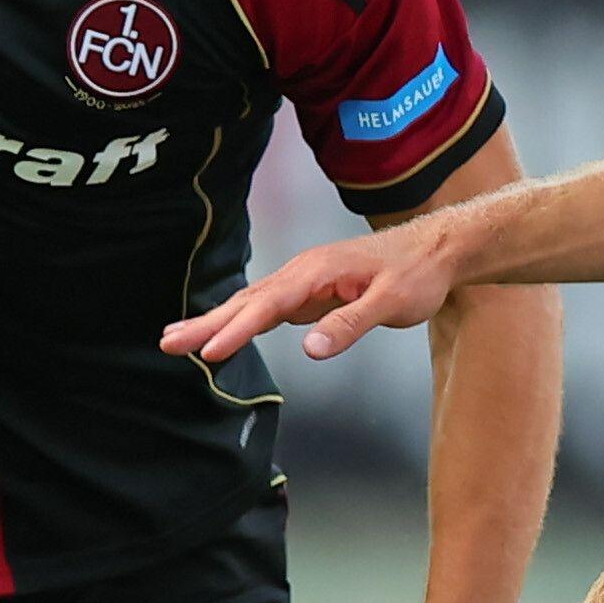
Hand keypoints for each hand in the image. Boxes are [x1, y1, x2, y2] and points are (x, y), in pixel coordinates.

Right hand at [162, 225, 462, 367]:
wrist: (435, 250)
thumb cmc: (417, 274)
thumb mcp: (393, 303)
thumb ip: (350, 324)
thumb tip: (311, 349)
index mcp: (315, 271)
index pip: (267, 305)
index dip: (235, 330)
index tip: (208, 352)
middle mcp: (301, 273)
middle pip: (246, 302)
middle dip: (206, 324)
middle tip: (168, 345)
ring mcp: (302, 283)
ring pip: (250, 304)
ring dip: (214, 323)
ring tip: (176, 341)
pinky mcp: (308, 294)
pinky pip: (265, 309)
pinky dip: (239, 322)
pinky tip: (221, 334)